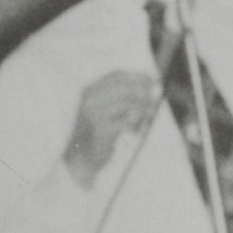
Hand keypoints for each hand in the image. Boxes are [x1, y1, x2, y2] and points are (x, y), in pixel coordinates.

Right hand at [64, 70, 160, 187]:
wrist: (79, 157)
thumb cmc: (96, 132)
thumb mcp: (103, 109)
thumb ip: (120, 97)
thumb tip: (150, 83)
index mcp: (89, 90)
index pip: (117, 74)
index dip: (138, 76)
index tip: (153, 81)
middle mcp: (90, 98)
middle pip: (125, 87)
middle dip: (144, 94)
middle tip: (153, 105)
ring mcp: (94, 113)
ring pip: (129, 104)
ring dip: (143, 112)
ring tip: (143, 122)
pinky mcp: (101, 129)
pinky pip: (128, 122)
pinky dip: (137, 126)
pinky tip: (135, 132)